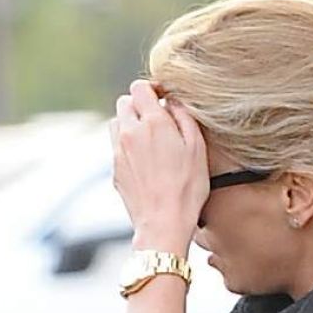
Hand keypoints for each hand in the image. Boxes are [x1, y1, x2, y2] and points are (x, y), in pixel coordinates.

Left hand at [111, 79, 208, 252]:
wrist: (163, 225)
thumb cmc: (186, 190)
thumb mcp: (197, 148)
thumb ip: (184, 117)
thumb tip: (174, 102)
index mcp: (152, 122)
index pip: (140, 87)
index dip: (152, 88)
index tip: (162, 98)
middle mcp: (130, 132)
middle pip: (124, 102)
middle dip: (139, 105)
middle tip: (157, 119)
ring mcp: (119, 152)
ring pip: (116, 123)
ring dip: (130, 124)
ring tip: (148, 139)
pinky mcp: (115, 170)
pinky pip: (117, 147)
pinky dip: (127, 146)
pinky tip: (144, 162)